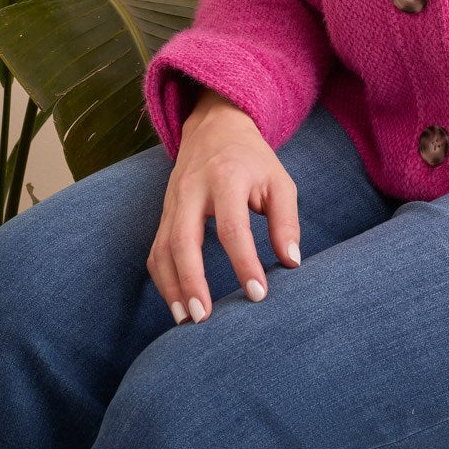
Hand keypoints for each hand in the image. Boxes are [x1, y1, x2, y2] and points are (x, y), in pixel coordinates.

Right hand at [146, 87, 301, 325]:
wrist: (214, 127)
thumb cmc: (253, 160)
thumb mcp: (279, 181)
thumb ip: (286, 221)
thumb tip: (291, 262)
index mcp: (227, 178)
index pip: (232, 227)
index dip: (244, 263)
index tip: (258, 295)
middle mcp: (193, 190)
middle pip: (184, 240)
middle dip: (191, 282)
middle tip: (204, 318)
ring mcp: (173, 202)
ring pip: (162, 249)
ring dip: (171, 288)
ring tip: (187, 321)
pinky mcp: (164, 214)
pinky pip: (156, 250)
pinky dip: (163, 280)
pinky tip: (177, 304)